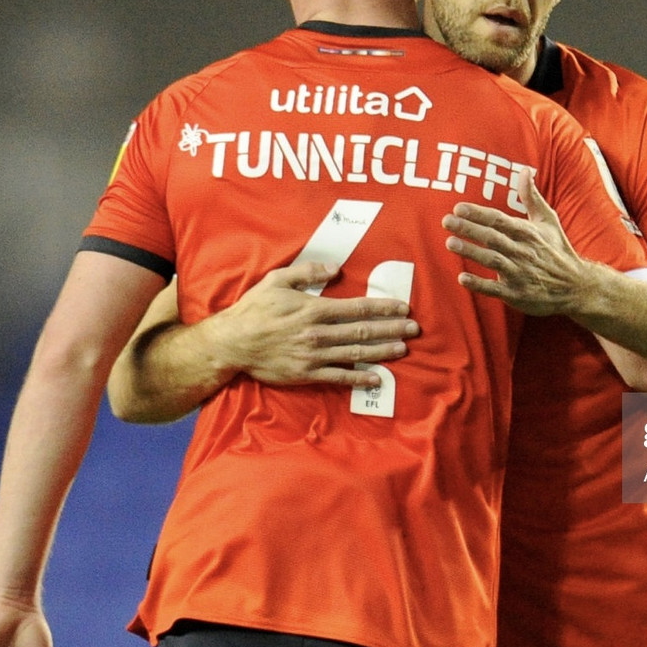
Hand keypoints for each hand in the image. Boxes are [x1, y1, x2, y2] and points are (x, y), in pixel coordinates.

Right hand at [201, 262, 419, 386]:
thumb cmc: (255, 309)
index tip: (402, 307)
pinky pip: (339, 377)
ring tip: (403, 349)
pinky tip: (377, 377)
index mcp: (314, 309)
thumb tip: (336, 268)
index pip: (357, 308)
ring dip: (382, 351)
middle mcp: (318, 333)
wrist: (233, 343)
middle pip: (362, 331)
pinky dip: (359, 378)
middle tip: (414, 328)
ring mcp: (314, 356)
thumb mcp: (277, 280)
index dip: (382, 308)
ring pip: (356, 354)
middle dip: (391, 329)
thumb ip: (308, 271)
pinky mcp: (307, 373)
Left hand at [442, 169, 587, 315]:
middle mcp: (523, 251)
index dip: (479, 213)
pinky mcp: (517, 294)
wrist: (576, 286)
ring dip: (471, 252)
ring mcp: (520, 273)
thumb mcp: (548, 220)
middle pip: (492, 238)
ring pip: (492, 260)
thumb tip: (525, 170)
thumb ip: (532, 196)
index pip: (499, 220)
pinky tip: (462, 278)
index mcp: (528, 232)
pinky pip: (495, 288)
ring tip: (450, 243)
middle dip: (469, 229)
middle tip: (446, 221)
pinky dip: (479, 284)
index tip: (458, 207)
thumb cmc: (557, 250)